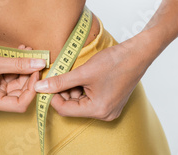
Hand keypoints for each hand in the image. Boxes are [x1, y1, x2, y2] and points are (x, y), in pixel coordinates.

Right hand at [0, 43, 44, 112]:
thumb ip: (18, 64)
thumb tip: (39, 64)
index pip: (20, 104)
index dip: (32, 89)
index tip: (37, 72)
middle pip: (19, 93)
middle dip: (28, 76)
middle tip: (36, 59)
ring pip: (14, 84)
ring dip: (23, 68)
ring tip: (28, 52)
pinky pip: (8, 77)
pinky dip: (15, 66)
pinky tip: (20, 53)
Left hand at [34, 40, 149, 120]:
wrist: (137, 54)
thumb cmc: (114, 62)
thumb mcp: (83, 72)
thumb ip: (60, 81)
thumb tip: (40, 87)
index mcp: (98, 110)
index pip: (65, 110)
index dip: (52, 97)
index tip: (44, 84)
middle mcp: (104, 114)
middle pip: (73, 107)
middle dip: (63, 92)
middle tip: (57, 76)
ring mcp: (109, 109)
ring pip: (80, 103)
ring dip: (72, 90)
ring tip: (72, 73)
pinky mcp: (111, 102)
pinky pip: (90, 99)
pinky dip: (82, 89)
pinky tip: (81, 76)